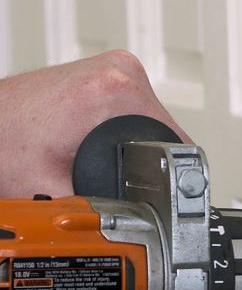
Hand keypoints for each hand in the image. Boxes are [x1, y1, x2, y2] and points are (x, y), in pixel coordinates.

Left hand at [0, 49, 189, 198]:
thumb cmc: (4, 144)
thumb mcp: (55, 188)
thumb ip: (102, 207)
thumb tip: (138, 223)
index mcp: (115, 91)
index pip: (176, 144)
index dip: (167, 175)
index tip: (148, 189)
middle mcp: (121, 71)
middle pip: (166, 131)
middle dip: (145, 161)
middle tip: (103, 171)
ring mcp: (118, 66)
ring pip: (154, 119)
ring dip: (136, 144)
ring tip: (95, 153)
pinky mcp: (112, 70)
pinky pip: (137, 108)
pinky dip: (124, 128)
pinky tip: (97, 139)